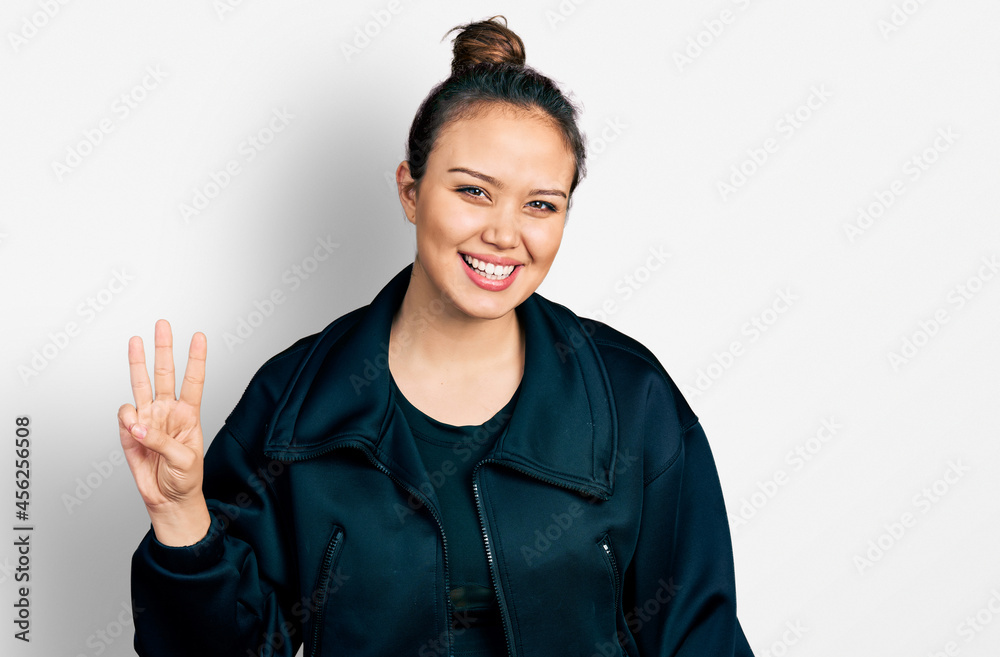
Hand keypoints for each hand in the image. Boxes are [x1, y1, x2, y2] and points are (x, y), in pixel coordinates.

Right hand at [118, 319, 211, 545]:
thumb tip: (137, 424)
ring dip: (138, 363)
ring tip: (136, 341)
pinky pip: (125, 416)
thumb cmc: (185, 479)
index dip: (196, 359)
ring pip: (141, 384)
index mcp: (189, 414)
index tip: (199, 336)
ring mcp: (148, 419)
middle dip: (164, 349)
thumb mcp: (184, 460)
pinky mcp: (130, 433)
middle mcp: (168, 411)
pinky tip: (132, 427)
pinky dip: (127, 418)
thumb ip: (161, 440)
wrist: (168, 500)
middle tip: (163, 325)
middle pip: (166, 373)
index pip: (194, 380)